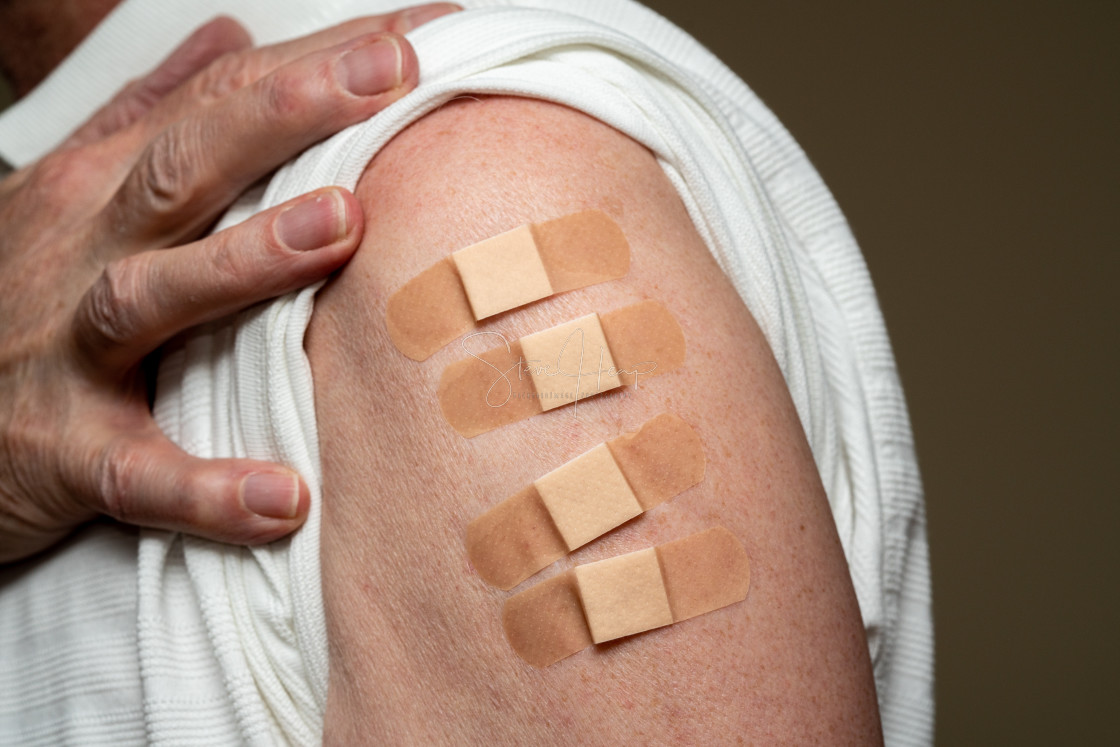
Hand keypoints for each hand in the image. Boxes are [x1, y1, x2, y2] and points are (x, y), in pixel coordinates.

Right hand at [0, 3, 458, 561]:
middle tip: (393, 74)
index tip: (418, 34)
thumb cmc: (18, 298)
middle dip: (289, 113)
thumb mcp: (74, 190)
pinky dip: (206, 486)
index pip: (218, 104)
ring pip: (156, 294)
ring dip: (246, 259)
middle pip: (188, 166)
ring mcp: (71, 352)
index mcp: (105, 187)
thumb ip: (155, 115)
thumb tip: (235, 38)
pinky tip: (284, 497)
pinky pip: (140, 471)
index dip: (314, 62)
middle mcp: (89, 252)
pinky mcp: (65, 453)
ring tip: (345, 224)